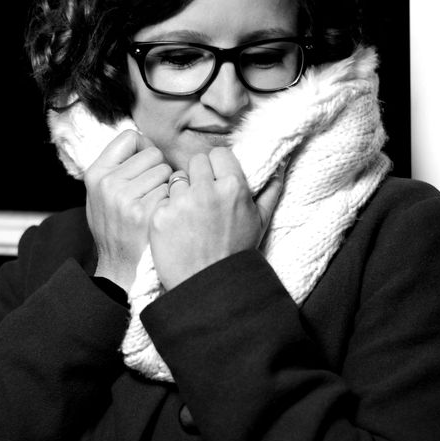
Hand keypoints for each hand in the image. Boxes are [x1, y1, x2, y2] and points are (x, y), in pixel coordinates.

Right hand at [85, 130, 171, 290]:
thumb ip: (116, 168)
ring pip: (166, 171)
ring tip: (157, 204)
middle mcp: (108, 183)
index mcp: (96, 174)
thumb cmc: (116, 228)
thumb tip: (142, 139)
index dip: (144, 148)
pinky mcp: (146, 213)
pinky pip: (173, 191)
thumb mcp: (101, 196)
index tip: (145, 164)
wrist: (121, 268)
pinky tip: (163, 214)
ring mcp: (126, 198)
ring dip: (168, 185)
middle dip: (158, 169)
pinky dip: (173, 201)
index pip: (130, 137)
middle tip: (152, 190)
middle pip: (153, 153)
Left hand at [149, 147, 284, 289]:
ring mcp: (180, 203)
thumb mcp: (260, 222)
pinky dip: (166, 212)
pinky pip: (161, 200)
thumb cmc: (237, 253)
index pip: (218, 153)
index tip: (216, 180)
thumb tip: (279, 168)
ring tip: (190, 218)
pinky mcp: (160, 216)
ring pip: (176, 180)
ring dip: (181, 193)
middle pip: (195, 162)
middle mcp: (206, 190)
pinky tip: (176, 229)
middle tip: (202, 200)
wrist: (210, 286)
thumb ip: (270, 191)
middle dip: (198, 177)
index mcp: (233, 187)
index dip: (217, 166)